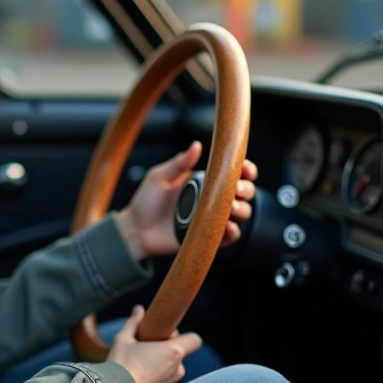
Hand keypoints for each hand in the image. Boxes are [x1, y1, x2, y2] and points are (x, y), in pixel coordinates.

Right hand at [106, 305, 202, 382]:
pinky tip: (141, 379)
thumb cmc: (119, 363)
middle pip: (179, 354)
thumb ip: (134, 323)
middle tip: (146, 350)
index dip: (183, 337)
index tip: (167, 336)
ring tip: (141, 367)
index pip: (194, 340)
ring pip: (172, 370)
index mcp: (173, 351)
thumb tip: (139, 310)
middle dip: (166, 351)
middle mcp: (178, 369)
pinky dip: (158, 380)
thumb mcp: (123, 339)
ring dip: (162, 366)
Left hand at [115, 141, 256, 261]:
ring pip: (242, 213)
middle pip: (244, 192)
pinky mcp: (208, 236)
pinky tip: (228, 226)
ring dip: (242, 209)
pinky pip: (229, 237)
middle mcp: (212, 198)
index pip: (233, 173)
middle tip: (235, 190)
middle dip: (246, 189)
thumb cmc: (145, 202)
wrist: (136, 229)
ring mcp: (212, 218)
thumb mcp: (159, 177)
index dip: (245, 169)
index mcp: (204, 181)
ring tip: (230, 208)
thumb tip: (197, 145)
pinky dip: (234, 232)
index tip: (244, 168)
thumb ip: (179, 163)